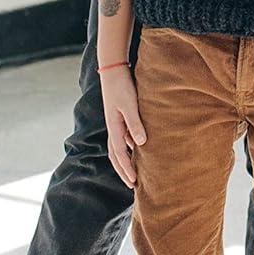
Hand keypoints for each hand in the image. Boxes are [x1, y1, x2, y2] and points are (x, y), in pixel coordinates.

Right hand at [100, 65, 145, 186]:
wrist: (113, 70)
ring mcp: (115, 122)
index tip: (134, 183)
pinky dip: (128, 147)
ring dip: (124, 161)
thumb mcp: (130, 104)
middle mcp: (113, 128)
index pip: (120, 154)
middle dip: (123, 170)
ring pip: (118, 147)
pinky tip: (138, 148)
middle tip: (132, 184)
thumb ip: (135, 123)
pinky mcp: (119, 116)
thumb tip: (140, 144)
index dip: (127, 169)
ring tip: (133, 171)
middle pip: (115, 155)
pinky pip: (122, 138)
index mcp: (114, 127)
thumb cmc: (122, 86)